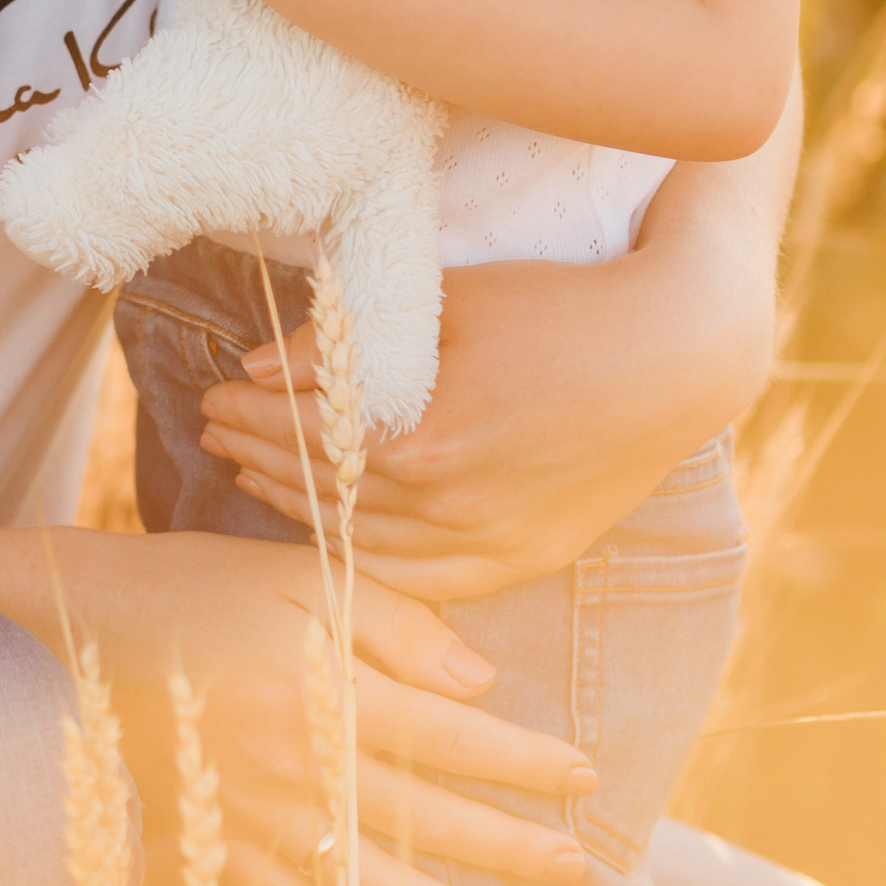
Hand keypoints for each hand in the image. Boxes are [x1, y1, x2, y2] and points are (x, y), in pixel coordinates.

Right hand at [58, 522, 594, 885]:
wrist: (70, 628)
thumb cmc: (197, 587)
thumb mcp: (302, 573)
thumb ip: (395, 625)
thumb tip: (479, 683)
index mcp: (325, 688)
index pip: (450, 737)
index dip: (523, 761)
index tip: (583, 776)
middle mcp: (297, 764)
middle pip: (423, 817)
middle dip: (505, 844)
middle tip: (572, 866)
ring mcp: (252, 815)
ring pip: (367, 881)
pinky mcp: (214, 844)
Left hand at [190, 116, 791, 599]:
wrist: (674, 356)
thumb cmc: (559, 311)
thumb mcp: (446, 304)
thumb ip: (342, 341)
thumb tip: (256, 363)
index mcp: (422, 437)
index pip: (299, 435)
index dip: (245, 415)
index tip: (211, 394)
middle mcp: (448, 505)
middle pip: (322, 493)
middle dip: (259, 458)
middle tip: (218, 432)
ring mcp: (488, 543)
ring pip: (362, 545)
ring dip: (301, 511)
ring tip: (260, 478)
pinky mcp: (523, 560)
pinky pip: (422, 581)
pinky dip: (367, 560)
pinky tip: (337, 537)